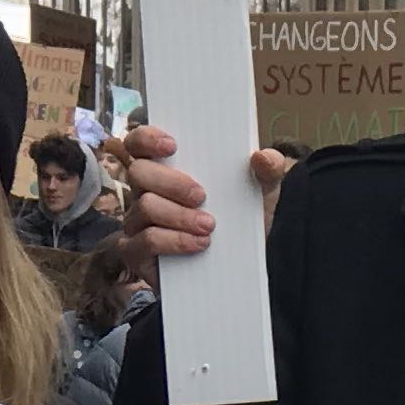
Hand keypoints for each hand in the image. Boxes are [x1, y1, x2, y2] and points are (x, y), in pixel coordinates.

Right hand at [121, 125, 295, 263]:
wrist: (244, 265)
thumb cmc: (241, 221)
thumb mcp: (262, 193)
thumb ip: (267, 170)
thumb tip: (261, 157)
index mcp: (165, 169)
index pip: (139, 143)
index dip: (146, 138)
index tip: (172, 145)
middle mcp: (144, 192)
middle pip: (139, 173)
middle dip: (171, 182)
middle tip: (202, 196)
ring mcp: (137, 223)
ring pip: (145, 207)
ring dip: (179, 215)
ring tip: (209, 226)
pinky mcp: (138, 254)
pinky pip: (146, 241)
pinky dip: (174, 240)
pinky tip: (198, 244)